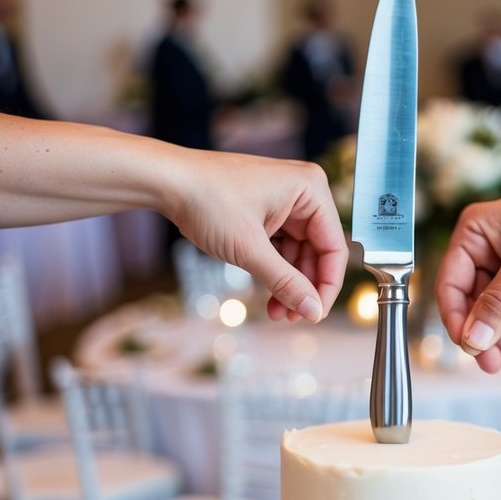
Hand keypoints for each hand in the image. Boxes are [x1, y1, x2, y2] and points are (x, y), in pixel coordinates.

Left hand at [167, 153, 347, 322]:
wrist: (166, 182)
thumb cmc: (206, 199)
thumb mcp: (249, 249)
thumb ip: (285, 282)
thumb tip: (313, 312)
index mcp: (310, 189)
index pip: (334, 247)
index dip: (327, 285)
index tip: (315, 314)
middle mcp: (303, 192)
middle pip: (318, 253)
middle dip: (304, 287)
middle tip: (292, 318)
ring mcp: (284, 202)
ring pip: (298, 254)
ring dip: (288, 285)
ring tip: (276, 312)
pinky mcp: (267, 212)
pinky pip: (281, 248)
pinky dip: (275, 272)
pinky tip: (268, 296)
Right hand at [435, 184, 500, 372]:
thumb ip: (500, 302)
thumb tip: (472, 339)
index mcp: (474, 234)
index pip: (450, 283)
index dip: (456, 318)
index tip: (468, 346)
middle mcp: (484, 253)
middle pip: (471, 306)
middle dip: (483, 336)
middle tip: (493, 364)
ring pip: (492, 317)